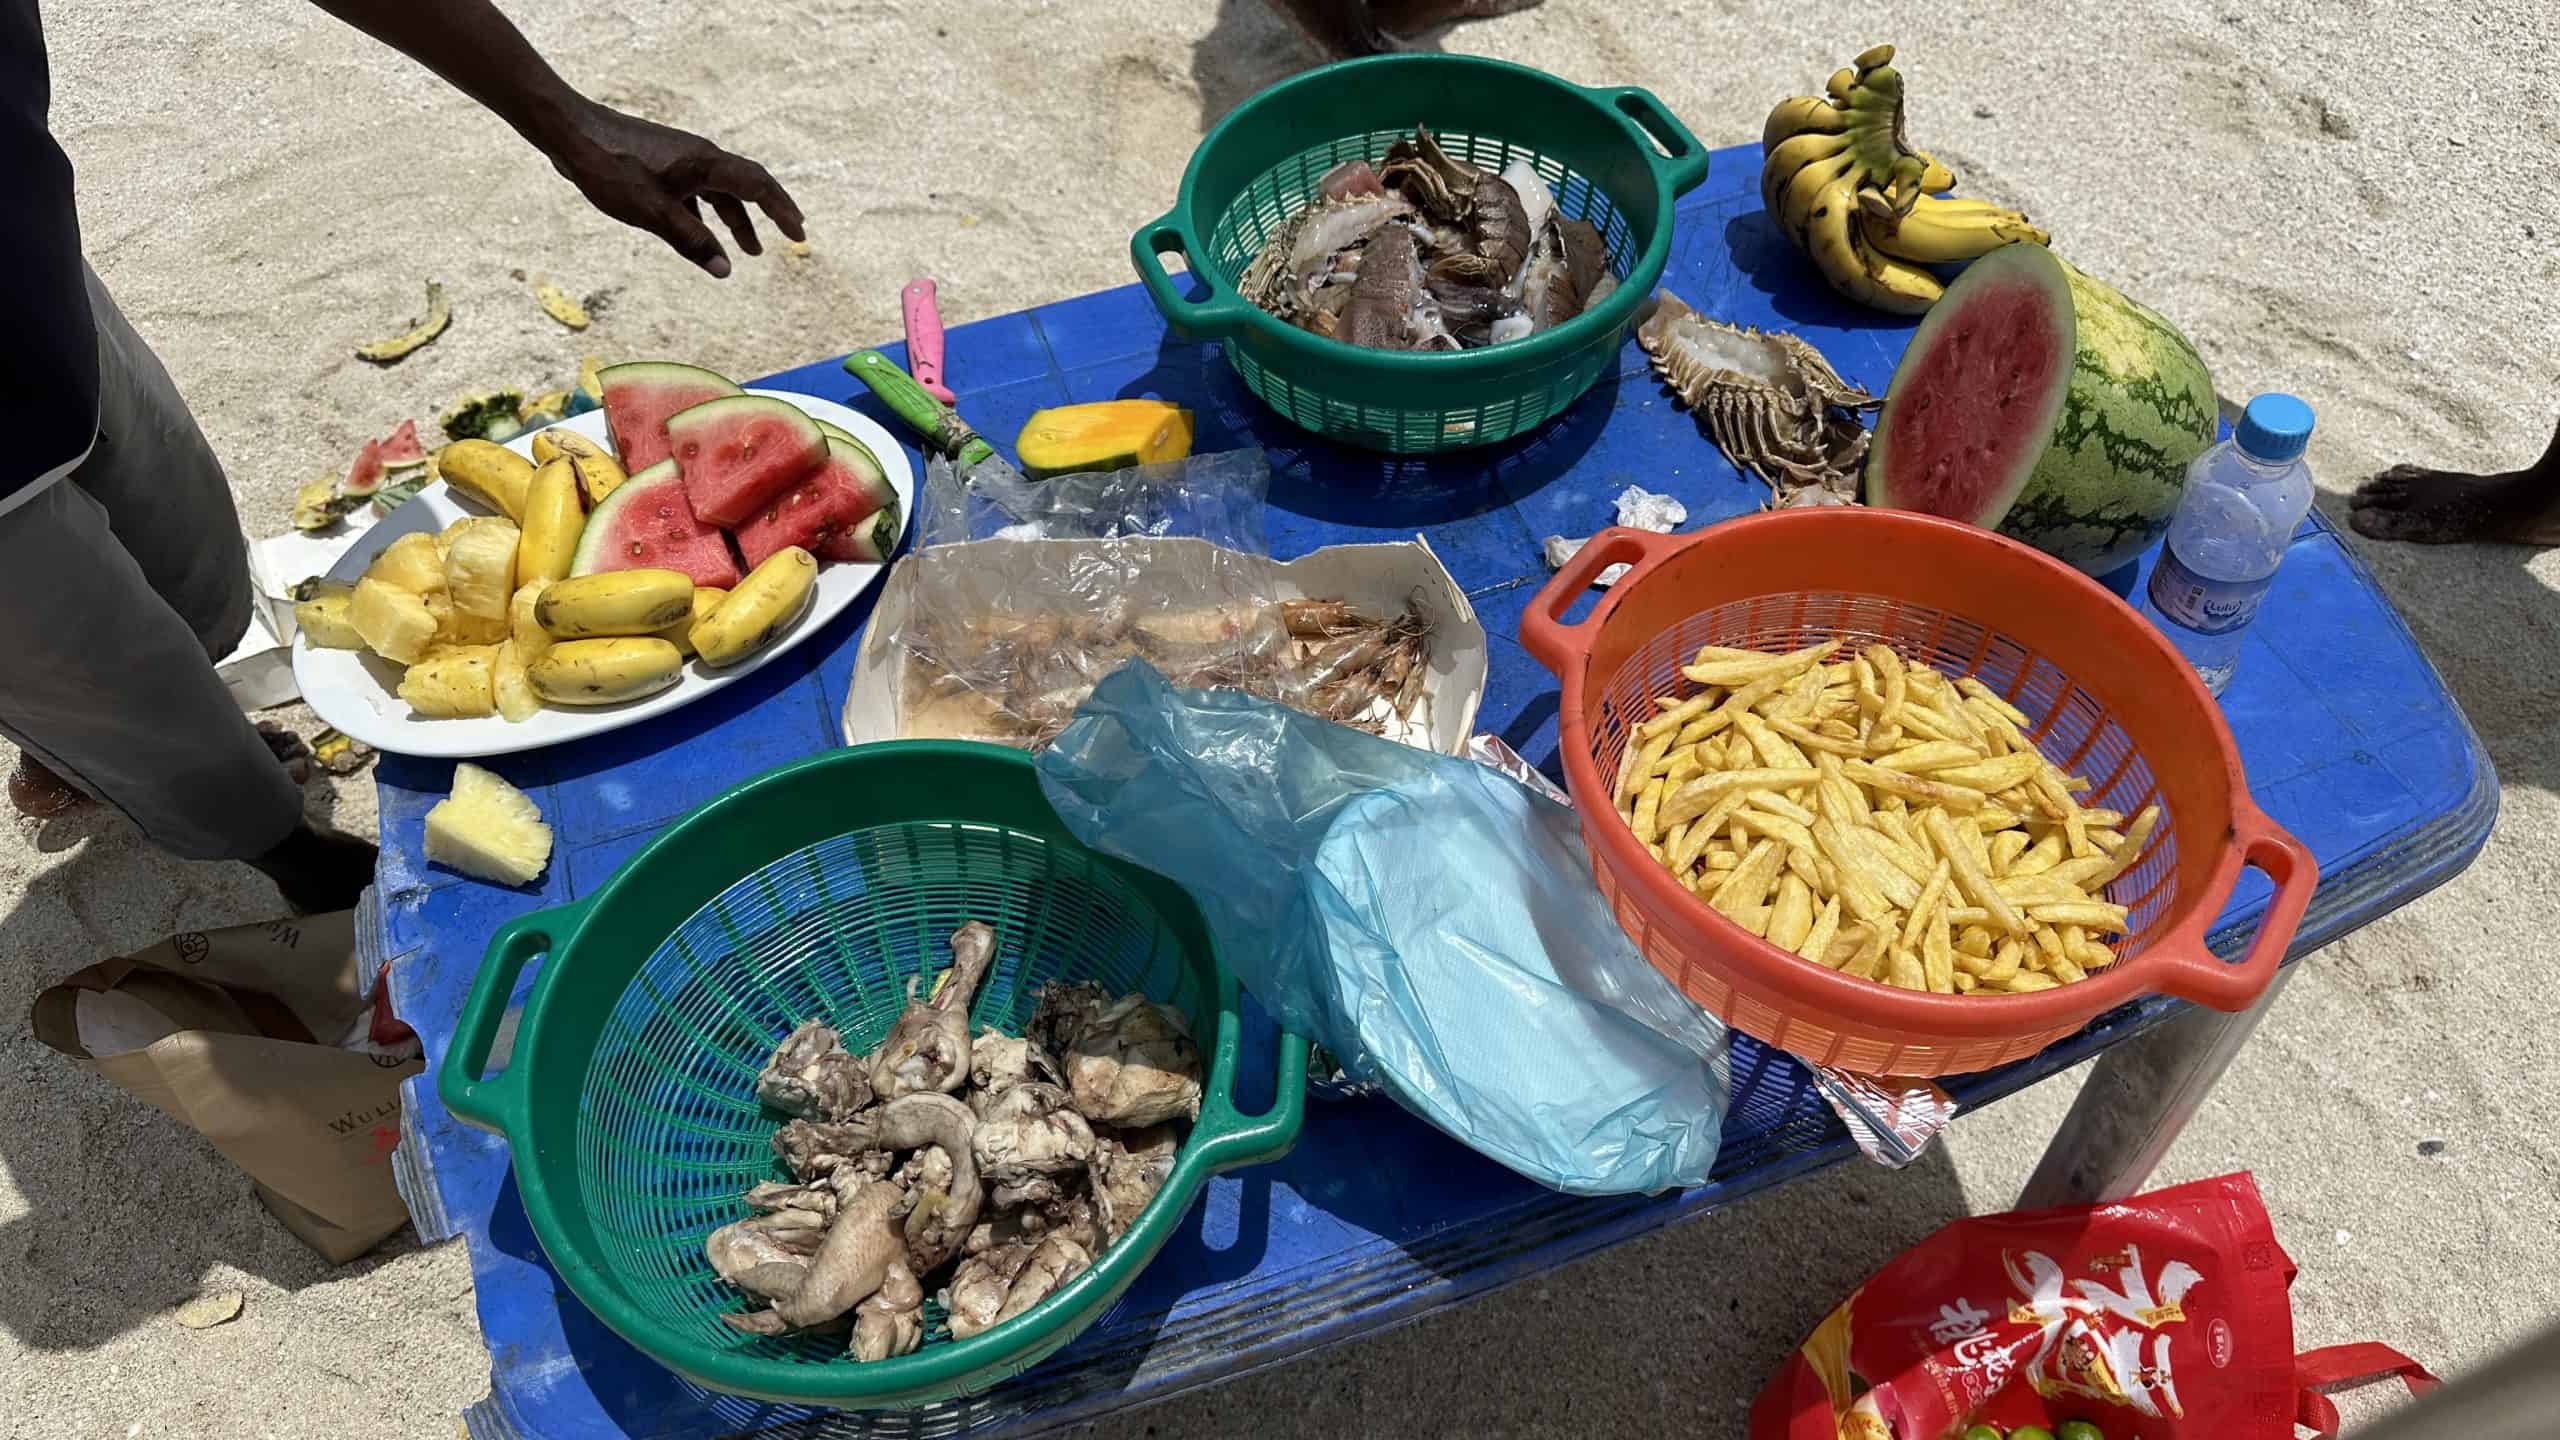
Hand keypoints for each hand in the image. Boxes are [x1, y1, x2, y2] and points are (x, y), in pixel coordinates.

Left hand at [545, 102, 805, 276]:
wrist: (571, 132)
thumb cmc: (613, 170)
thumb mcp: (654, 213)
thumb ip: (692, 241)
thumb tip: (725, 271)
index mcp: (706, 164)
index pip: (759, 187)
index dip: (782, 212)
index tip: (799, 236)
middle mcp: (700, 157)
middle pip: (746, 186)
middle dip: (769, 213)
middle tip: (789, 235)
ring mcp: (681, 158)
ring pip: (719, 190)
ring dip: (736, 219)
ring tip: (747, 250)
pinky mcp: (662, 162)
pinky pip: (697, 189)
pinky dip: (707, 213)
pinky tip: (699, 233)